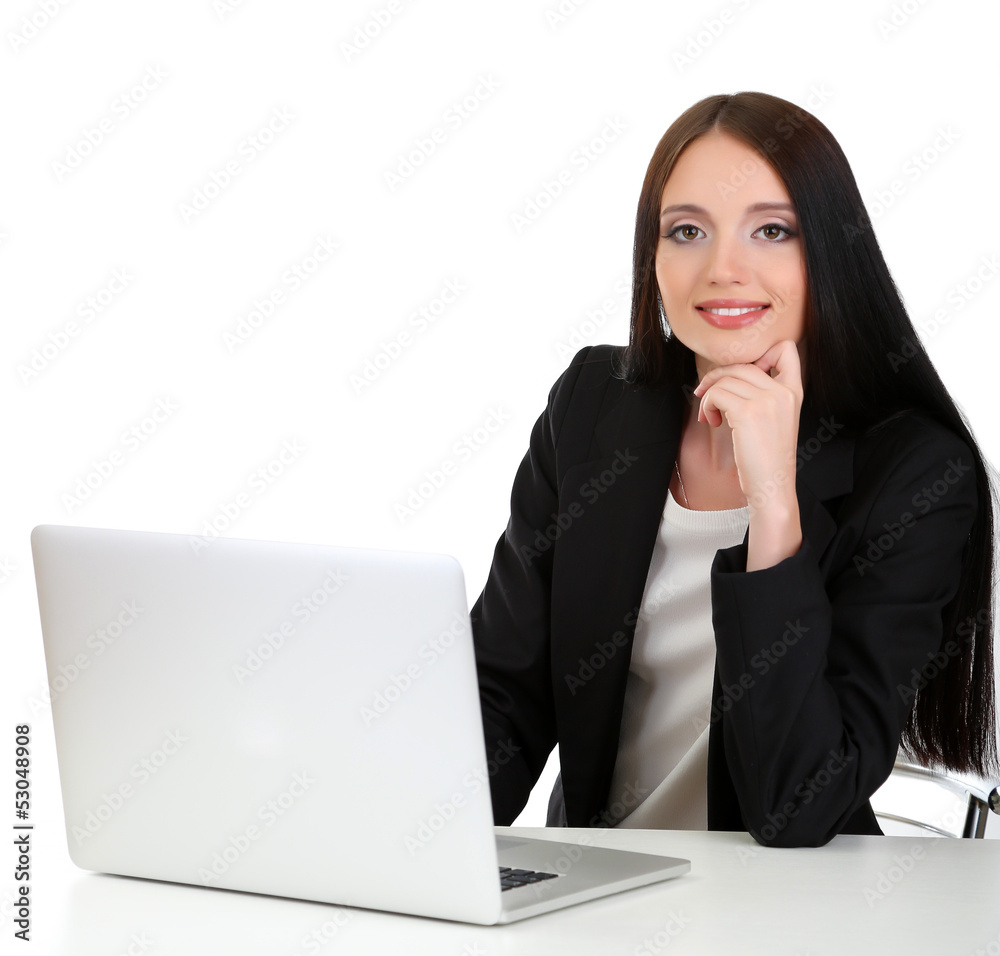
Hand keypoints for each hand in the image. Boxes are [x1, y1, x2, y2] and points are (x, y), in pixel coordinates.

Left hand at [692, 340, 803, 566]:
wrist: (772, 487)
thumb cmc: (767, 458)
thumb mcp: (776, 420)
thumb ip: (765, 395)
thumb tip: (730, 375)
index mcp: (794, 391)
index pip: (786, 349)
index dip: (759, 353)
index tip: (741, 374)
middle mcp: (783, 392)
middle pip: (742, 364)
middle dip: (718, 377)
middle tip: (706, 395)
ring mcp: (767, 400)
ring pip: (725, 379)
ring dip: (709, 395)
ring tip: (711, 415)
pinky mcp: (747, 412)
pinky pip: (716, 394)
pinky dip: (707, 406)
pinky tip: (712, 421)